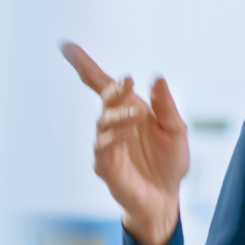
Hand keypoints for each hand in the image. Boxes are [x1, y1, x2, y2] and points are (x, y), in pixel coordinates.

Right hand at [62, 42, 189, 244]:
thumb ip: (166, 107)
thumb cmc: (169, 162)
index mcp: (129, 111)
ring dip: (117, 116)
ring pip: (104, 125)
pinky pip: (104, 150)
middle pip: (105, 101)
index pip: (102, 85)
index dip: (85, 66)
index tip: (67, 47)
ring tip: (135, 112)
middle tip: (126, 82)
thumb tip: (157, 78)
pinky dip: (113, 139)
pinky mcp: (106, 168)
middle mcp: (114, 125)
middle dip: (112, 91)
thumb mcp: (176, 131)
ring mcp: (108, 146)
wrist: (166, 197)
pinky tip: (126, 133)